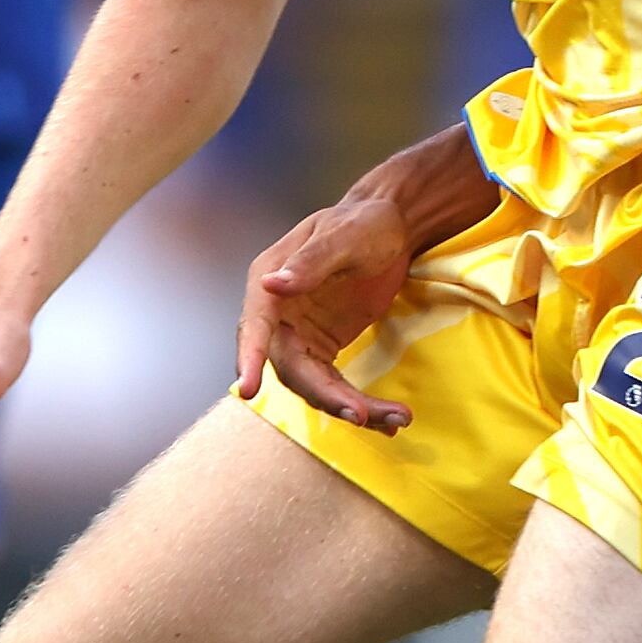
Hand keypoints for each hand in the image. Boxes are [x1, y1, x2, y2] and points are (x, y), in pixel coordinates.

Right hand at [233, 191, 418, 430]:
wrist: (391, 230)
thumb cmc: (363, 223)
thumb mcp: (343, 236)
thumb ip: (311, 262)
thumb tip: (272, 286)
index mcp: (269, 282)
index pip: (254, 326)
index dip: (249, 358)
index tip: (248, 390)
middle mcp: (278, 316)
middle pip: (291, 368)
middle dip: (325, 396)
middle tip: (361, 415)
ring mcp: (301, 336)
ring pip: (315, 385)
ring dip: (350, 406)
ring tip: (393, 419)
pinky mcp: (324, 349)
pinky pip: (335, 385)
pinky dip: (360, 403)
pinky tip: (388, 418)